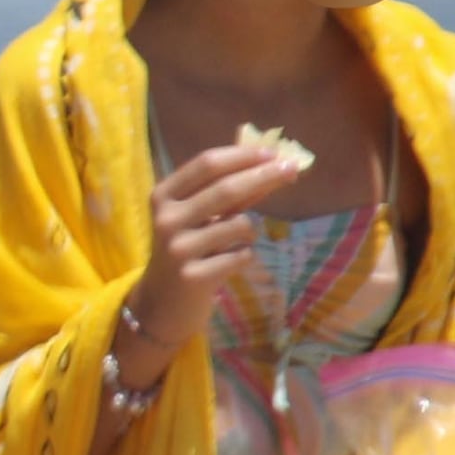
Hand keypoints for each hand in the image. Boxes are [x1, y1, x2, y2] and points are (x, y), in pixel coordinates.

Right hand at [119, 140, 288, 384]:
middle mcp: (166, 219)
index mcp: (163, 195)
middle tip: (293, 169)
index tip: (273, 153)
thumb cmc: (186, 247)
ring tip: (236, 241)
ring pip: (241, 224)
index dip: (243, 155)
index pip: (207, 163)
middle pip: (226, 188)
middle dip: (265, 175)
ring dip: (250, 230)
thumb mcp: (196, 214)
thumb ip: (226, 188)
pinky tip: (227, 263)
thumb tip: (271, 161)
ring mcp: (178, 248)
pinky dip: (243, 256)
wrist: (161, 302)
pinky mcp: (193, 275)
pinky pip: (242, 255)